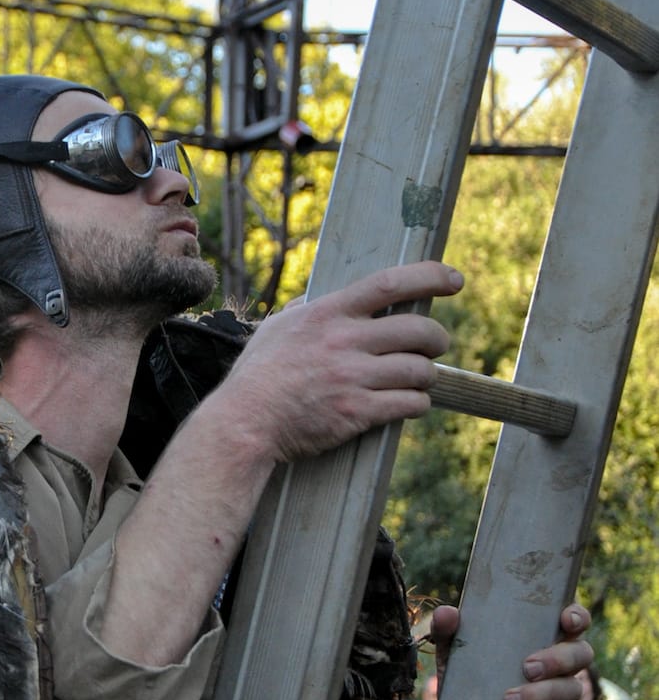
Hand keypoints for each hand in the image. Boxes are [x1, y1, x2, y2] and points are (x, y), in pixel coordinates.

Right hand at [222, 262, 461, 465]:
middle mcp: (344, 341)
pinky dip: (417, 403)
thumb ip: (300, 312)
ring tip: (418, 380)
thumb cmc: (257, 376)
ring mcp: (352, 377)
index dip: (430, 276)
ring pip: (420, 370)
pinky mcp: (357, 412)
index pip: (389, 284)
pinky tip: (409, 404)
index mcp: (328, 315)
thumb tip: (310, 300)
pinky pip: (409, 404)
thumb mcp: (275, 330)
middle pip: (418, 329)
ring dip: (427, 375)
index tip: (454, 279)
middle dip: (437, 338)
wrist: (245, 422)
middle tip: (435, 345)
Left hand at [431, 601, 590, 699]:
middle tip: (527, 668)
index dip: (577, 617)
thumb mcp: (455, 655)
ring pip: (572, 690)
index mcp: (542, 641)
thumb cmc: (470, 681)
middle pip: (582, 654)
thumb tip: (447, 613)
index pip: (573, 623)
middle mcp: (559, 668)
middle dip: (559, 659)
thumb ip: (449, 632)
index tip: (566, 620)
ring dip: (542, 694)